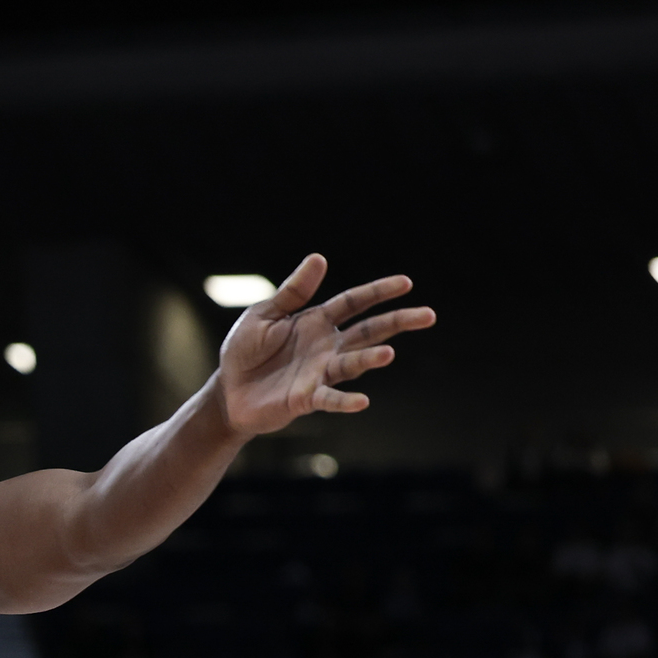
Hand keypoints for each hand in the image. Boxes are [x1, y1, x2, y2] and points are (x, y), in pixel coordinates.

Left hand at [212, 256, 435, 436]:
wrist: (228, 391)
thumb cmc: (245, 351)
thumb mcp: (264, 314)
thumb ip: (293, 291)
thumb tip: (319, 257)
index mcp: (316, 321)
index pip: (354, 302)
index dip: (378, 292)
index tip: (406, 283)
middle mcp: (326, 346)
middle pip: (367, 331)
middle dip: (396, 322)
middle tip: (428, 315)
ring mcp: (319, 372)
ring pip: (352, 363)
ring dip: (370, 360)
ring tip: (389, 355)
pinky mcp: (307, 398)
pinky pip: (329, 398)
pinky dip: (345, 401)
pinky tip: (362, 401)